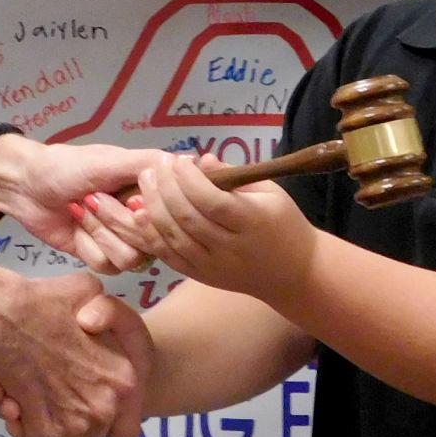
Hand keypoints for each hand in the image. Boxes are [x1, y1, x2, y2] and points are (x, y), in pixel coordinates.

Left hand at [0, 139, 176, 272]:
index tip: (126, 196)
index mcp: (149, 191)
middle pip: (152, 241)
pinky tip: (75, 229)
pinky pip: (108, 266)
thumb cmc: (68, 165)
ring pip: (131, 258)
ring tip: (81, 210)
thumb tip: (194, 162)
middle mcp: (142, 217)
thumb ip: (149, 164)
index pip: (174, 214)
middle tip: (92, 197)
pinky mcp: (101, 258)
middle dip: (116, 220)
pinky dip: (88, 245)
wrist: (26, 186)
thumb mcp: (109, 160)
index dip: (149, 212)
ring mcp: (123, 240)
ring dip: (100, 232)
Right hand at [0, 290, 152, 436]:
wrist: (0, 315)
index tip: (86, 404)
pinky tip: (13, 401)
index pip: (127, 430)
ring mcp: (75, 423)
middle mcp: (104, 406)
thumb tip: (97, 323)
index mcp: (124, 379)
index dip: (107, 421)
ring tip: (26, 395)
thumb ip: (104, 308)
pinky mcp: (44, 433)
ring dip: (43, 425)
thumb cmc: (41, 301)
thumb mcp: (86, 289)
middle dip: (70, 421)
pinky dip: (22, 430)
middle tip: (50, 395)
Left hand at [125, 154, 316, 298]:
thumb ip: (235, 176)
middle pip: (187, 219)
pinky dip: (151, 236)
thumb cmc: (284, 224)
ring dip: (153, 208)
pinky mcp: (201, 277)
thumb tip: (202, 160)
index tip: (179, 159)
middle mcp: (230, 248)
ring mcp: (213, 267)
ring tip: (145, 182)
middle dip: (165, 188)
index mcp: (251, 222)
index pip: (212, 201)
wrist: (295, 274)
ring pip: (173, 239)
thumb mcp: (270, 192)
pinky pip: (169, 257)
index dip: (189, 179)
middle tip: (155, 166)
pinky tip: (140, 214)